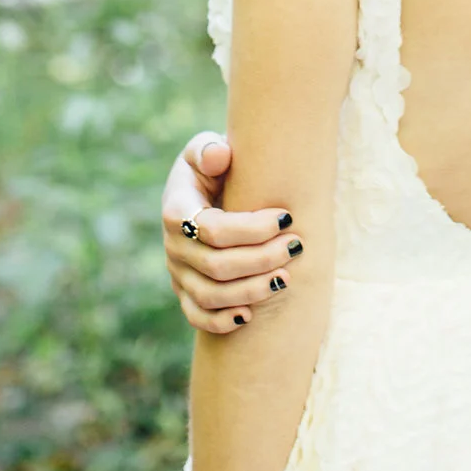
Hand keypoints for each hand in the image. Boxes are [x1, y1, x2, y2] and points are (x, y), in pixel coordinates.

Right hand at [160, 128, 300, 336]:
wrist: (205, 192)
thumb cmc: (214, 168)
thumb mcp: (206, 149)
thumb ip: (208, 149)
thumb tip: (220, 156)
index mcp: (176, 209)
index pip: (212, 229)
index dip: (252, 229)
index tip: (287, 217)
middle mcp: (173, 245)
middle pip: (216, 266)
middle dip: (261, 259)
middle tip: (297, 246)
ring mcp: (178, 273)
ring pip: (210, 296)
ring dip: (251, 291)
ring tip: (287, 277)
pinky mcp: (186, 292)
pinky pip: (198, 317)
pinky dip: (222, 321)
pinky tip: (251, 315)